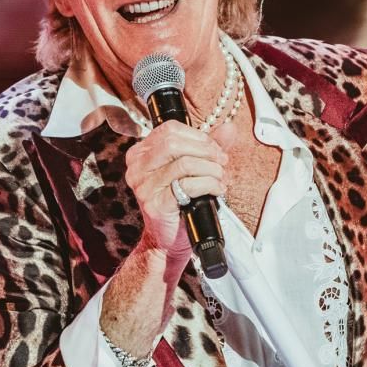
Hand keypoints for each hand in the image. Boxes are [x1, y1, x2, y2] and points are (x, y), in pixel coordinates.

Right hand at [124, 120, 228, 260]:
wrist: (168, 238)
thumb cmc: (180, 201)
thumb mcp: (193, 168)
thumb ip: (209, 147)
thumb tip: (229, 128)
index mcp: (141, 153)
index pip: (169, 129)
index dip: (198, 136)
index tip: (216, 148)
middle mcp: (137, 167)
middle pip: (175, 143)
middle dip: (206, 151)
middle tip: (222, 162)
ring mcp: (144, 186)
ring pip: (184, 163)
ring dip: (211, 169)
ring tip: (221, 178)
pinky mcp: (156, 204)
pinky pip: (188, 185)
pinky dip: (209, 184)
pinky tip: (217, 189)